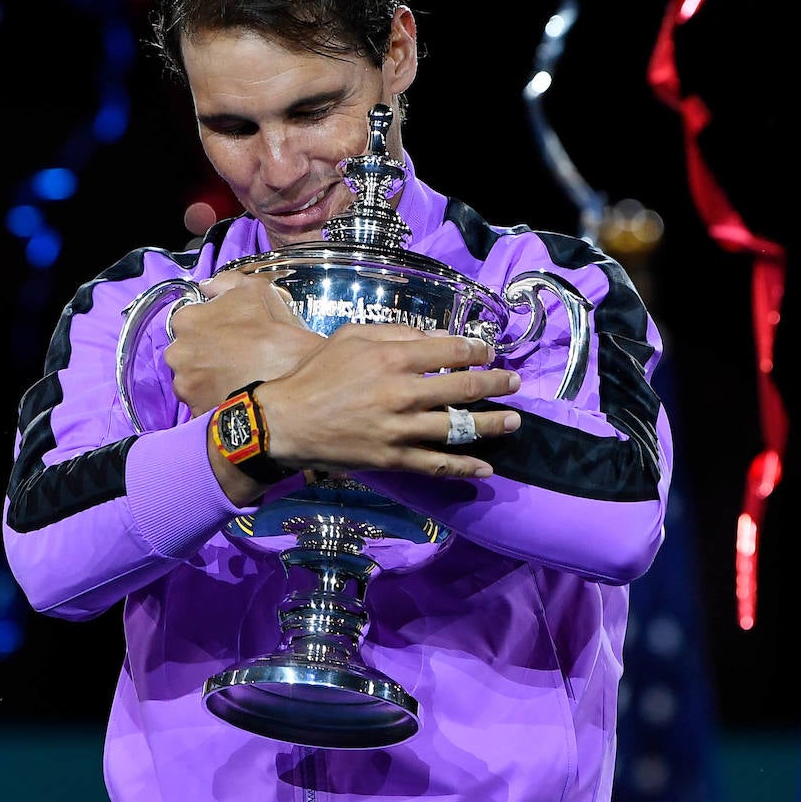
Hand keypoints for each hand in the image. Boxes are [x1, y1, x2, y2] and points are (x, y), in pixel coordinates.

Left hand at [164, 271, 322, 414]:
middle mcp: (178, 353)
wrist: (287, 384)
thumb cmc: (272, 337)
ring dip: (207, 376)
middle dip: (205, 351)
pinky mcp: (195, 409)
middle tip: (233, 354)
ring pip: (191, 377)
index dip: (210, 324)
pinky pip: (200, 402)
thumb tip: (209, 286)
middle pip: (186, 350)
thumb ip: (225, 282)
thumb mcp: (255, 291)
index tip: (227, 330)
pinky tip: (234, 392)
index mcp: (186, 320)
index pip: (189, 319)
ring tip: (236, 375)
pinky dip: (213, 399)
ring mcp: (185, 384)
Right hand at [255, 324, 520, 480]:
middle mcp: (402, 393)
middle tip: (514, 382)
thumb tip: (436, 337)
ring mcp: (399, 429)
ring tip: (513, 421)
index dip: (476, 350)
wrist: (286, 422)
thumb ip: (396, 333)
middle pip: (464, 388)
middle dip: (496, 384)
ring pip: (458, 428)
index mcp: (391, 359)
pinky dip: (464, 467)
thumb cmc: (316, 374)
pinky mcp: (393, 459)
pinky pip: (437, 464)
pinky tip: (486, 468)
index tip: (489, 351)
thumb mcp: (351, 337)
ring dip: (492, 424)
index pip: (449, 351)